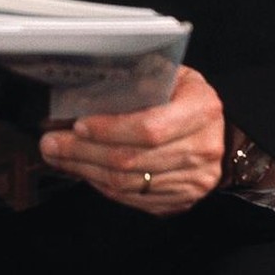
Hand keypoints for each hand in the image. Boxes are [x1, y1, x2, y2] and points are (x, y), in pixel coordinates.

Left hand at [37, 65, 226, 215]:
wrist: (223, 131)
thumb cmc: (186, 96)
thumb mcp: (172, 74)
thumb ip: (140, 79)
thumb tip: (87, 88)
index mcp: (201, 108)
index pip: (150, 128)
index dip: (110, 129)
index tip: (78, 124)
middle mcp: (202, 148)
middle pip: (133, 159)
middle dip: (84, 152)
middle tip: (51, 143)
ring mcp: (195, 180)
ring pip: (130, 183)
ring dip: (86, 170)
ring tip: (59, 156)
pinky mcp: (183, 200)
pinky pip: (135, 199)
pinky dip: (103, 186)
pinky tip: (84, 170)